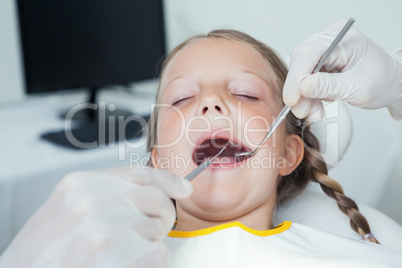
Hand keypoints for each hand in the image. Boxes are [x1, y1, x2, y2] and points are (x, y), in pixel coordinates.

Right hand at [0, 167, 191, 267]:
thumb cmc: (42, 253)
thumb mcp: (66, 209)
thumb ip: (104, 194)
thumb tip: (150, 190)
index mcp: (80, 184)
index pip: (140, 172)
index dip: (168, 180)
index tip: (183, 187)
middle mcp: (94, 202)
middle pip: (157, 199)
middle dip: (161, 216)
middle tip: (143, 232)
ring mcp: (106, 230)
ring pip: (157, 229)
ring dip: (146, 243)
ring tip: (116, 253)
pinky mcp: (119, 259)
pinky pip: (158, 253)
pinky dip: (147, 261)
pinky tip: (121, 265)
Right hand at [283, 19, 401, 119]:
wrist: (391, 85)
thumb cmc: (382, 81)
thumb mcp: (357, 88)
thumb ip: (328, 86)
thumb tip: (303, 86)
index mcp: (344, 38)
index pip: (310, 53)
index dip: (297, 77)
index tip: (292, 99)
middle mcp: (331, 39)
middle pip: (301, 62)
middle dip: (298, 89)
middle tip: (301, 110)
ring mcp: (324, 50)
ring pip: (300, 72)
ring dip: (303, 95)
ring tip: (313, 111)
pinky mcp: (321, 62)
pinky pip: (305, 78)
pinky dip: (308, 95)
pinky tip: (316, 105)